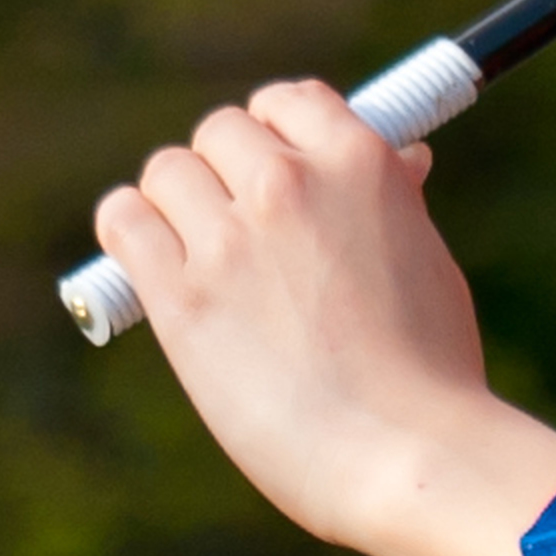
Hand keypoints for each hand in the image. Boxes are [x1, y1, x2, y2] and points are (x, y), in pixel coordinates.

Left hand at [92, 81, 555, 555]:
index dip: (278, 135)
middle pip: (219, 133)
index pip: (289, 100)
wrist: (410, 455)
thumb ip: (393, 203)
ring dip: (178, 204)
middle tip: (240, 227)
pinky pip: (124, 223)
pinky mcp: (182, 298)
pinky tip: (147, 262)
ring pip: (166, 171)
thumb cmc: (432, 372)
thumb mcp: (426, 261)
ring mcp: (229, 239)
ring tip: (199, 255)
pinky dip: (130, 233)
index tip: (277, 171)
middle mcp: (287, 184)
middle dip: (227, 173)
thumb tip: (400, 159)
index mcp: (359, 162)